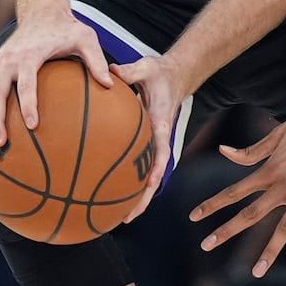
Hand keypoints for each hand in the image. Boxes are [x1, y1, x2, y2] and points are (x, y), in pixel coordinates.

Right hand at [0, 6, 113, 149]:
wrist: (41, 10)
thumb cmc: (67, 28)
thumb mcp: (86, 38)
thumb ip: (96, 60)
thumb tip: (110, 84)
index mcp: (30, 54)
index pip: (26, 82)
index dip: (28, 104)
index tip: (33, 126)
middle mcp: (8, 60)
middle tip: (1, 143)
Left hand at [106, 54, 193, 223]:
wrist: (177, 75)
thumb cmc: (160, 72)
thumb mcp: (147, 67)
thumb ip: (130, 71)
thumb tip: (110, 72)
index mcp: (161, 123)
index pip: (161, 149)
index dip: (156, 168)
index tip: (149, 184)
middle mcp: (160, 138)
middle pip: (155, 174)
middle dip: (143, 197)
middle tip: (128, 218)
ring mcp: (154, 143)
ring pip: (147, 175)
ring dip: (136, 197)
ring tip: (118, 218)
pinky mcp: (147, 143)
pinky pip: (137, 165)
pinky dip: (128, 181)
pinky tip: (108, 193)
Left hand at [189, 95, 285, 277]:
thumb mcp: (278, 134)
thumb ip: (251, 150)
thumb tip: (223, 151)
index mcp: (270, 169)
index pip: (235, 190)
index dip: (213, 203)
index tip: (193, 216)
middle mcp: (284, 184)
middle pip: (251, 213)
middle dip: (226, 230)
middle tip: (205, 245)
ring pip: (283, 229)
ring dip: (269, 252)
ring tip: (256, 272)